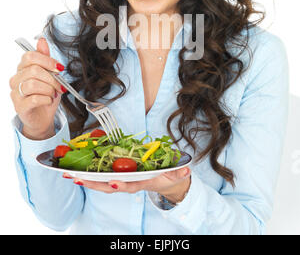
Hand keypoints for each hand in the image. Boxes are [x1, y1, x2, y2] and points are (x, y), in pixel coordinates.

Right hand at [9, 37, 64, 139]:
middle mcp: (16, 79)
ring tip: (54, 94)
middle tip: (60, 86)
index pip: (29, 56)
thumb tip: (41, 40)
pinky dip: (46, 99)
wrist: (43, 117)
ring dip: (49, 89)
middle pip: (33, 70)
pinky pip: (34, 99)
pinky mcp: (19, 106)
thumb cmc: (46, 94)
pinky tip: (49, 100)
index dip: (47, 61)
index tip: (59, 68)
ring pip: (33, 84)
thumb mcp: (50, 75)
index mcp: (23, 68)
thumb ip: (45, 58)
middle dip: (52, 78)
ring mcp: (15, 93)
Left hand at [64, 166, 190, 203]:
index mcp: (141, 182)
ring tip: (69, 173)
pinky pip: (101, 175)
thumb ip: (179, 172)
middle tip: (75, 177)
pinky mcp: (118, 174)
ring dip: (85, 178)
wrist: (165, 181)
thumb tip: (185, 171)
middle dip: (91, 183)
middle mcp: (128, 183)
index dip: (120, 184)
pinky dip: (89, 173)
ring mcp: (122, 180)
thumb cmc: (168, 176)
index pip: (129, 185)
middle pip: (108, 185)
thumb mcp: (176, 173)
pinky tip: (77, 169)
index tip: (111, 181)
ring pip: (101, 181)